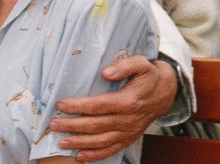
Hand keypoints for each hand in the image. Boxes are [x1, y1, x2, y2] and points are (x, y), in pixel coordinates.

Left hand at [50, 55, 175, 161]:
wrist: (165, 93)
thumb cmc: (148, 77)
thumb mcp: (141, 64)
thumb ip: (124, 66)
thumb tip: (106, 72)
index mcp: (128, 101)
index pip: (97, 105)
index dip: (77, 106)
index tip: (60, 104)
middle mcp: (128, 120)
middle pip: (95, 125)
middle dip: (72, 126)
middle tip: (54, 124)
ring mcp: (128, 131)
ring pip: (101, 140)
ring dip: (80, 143)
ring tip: (62, 142)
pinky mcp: (129, 138)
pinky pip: (111, 150)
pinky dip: (96, 155)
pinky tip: (81, 156)